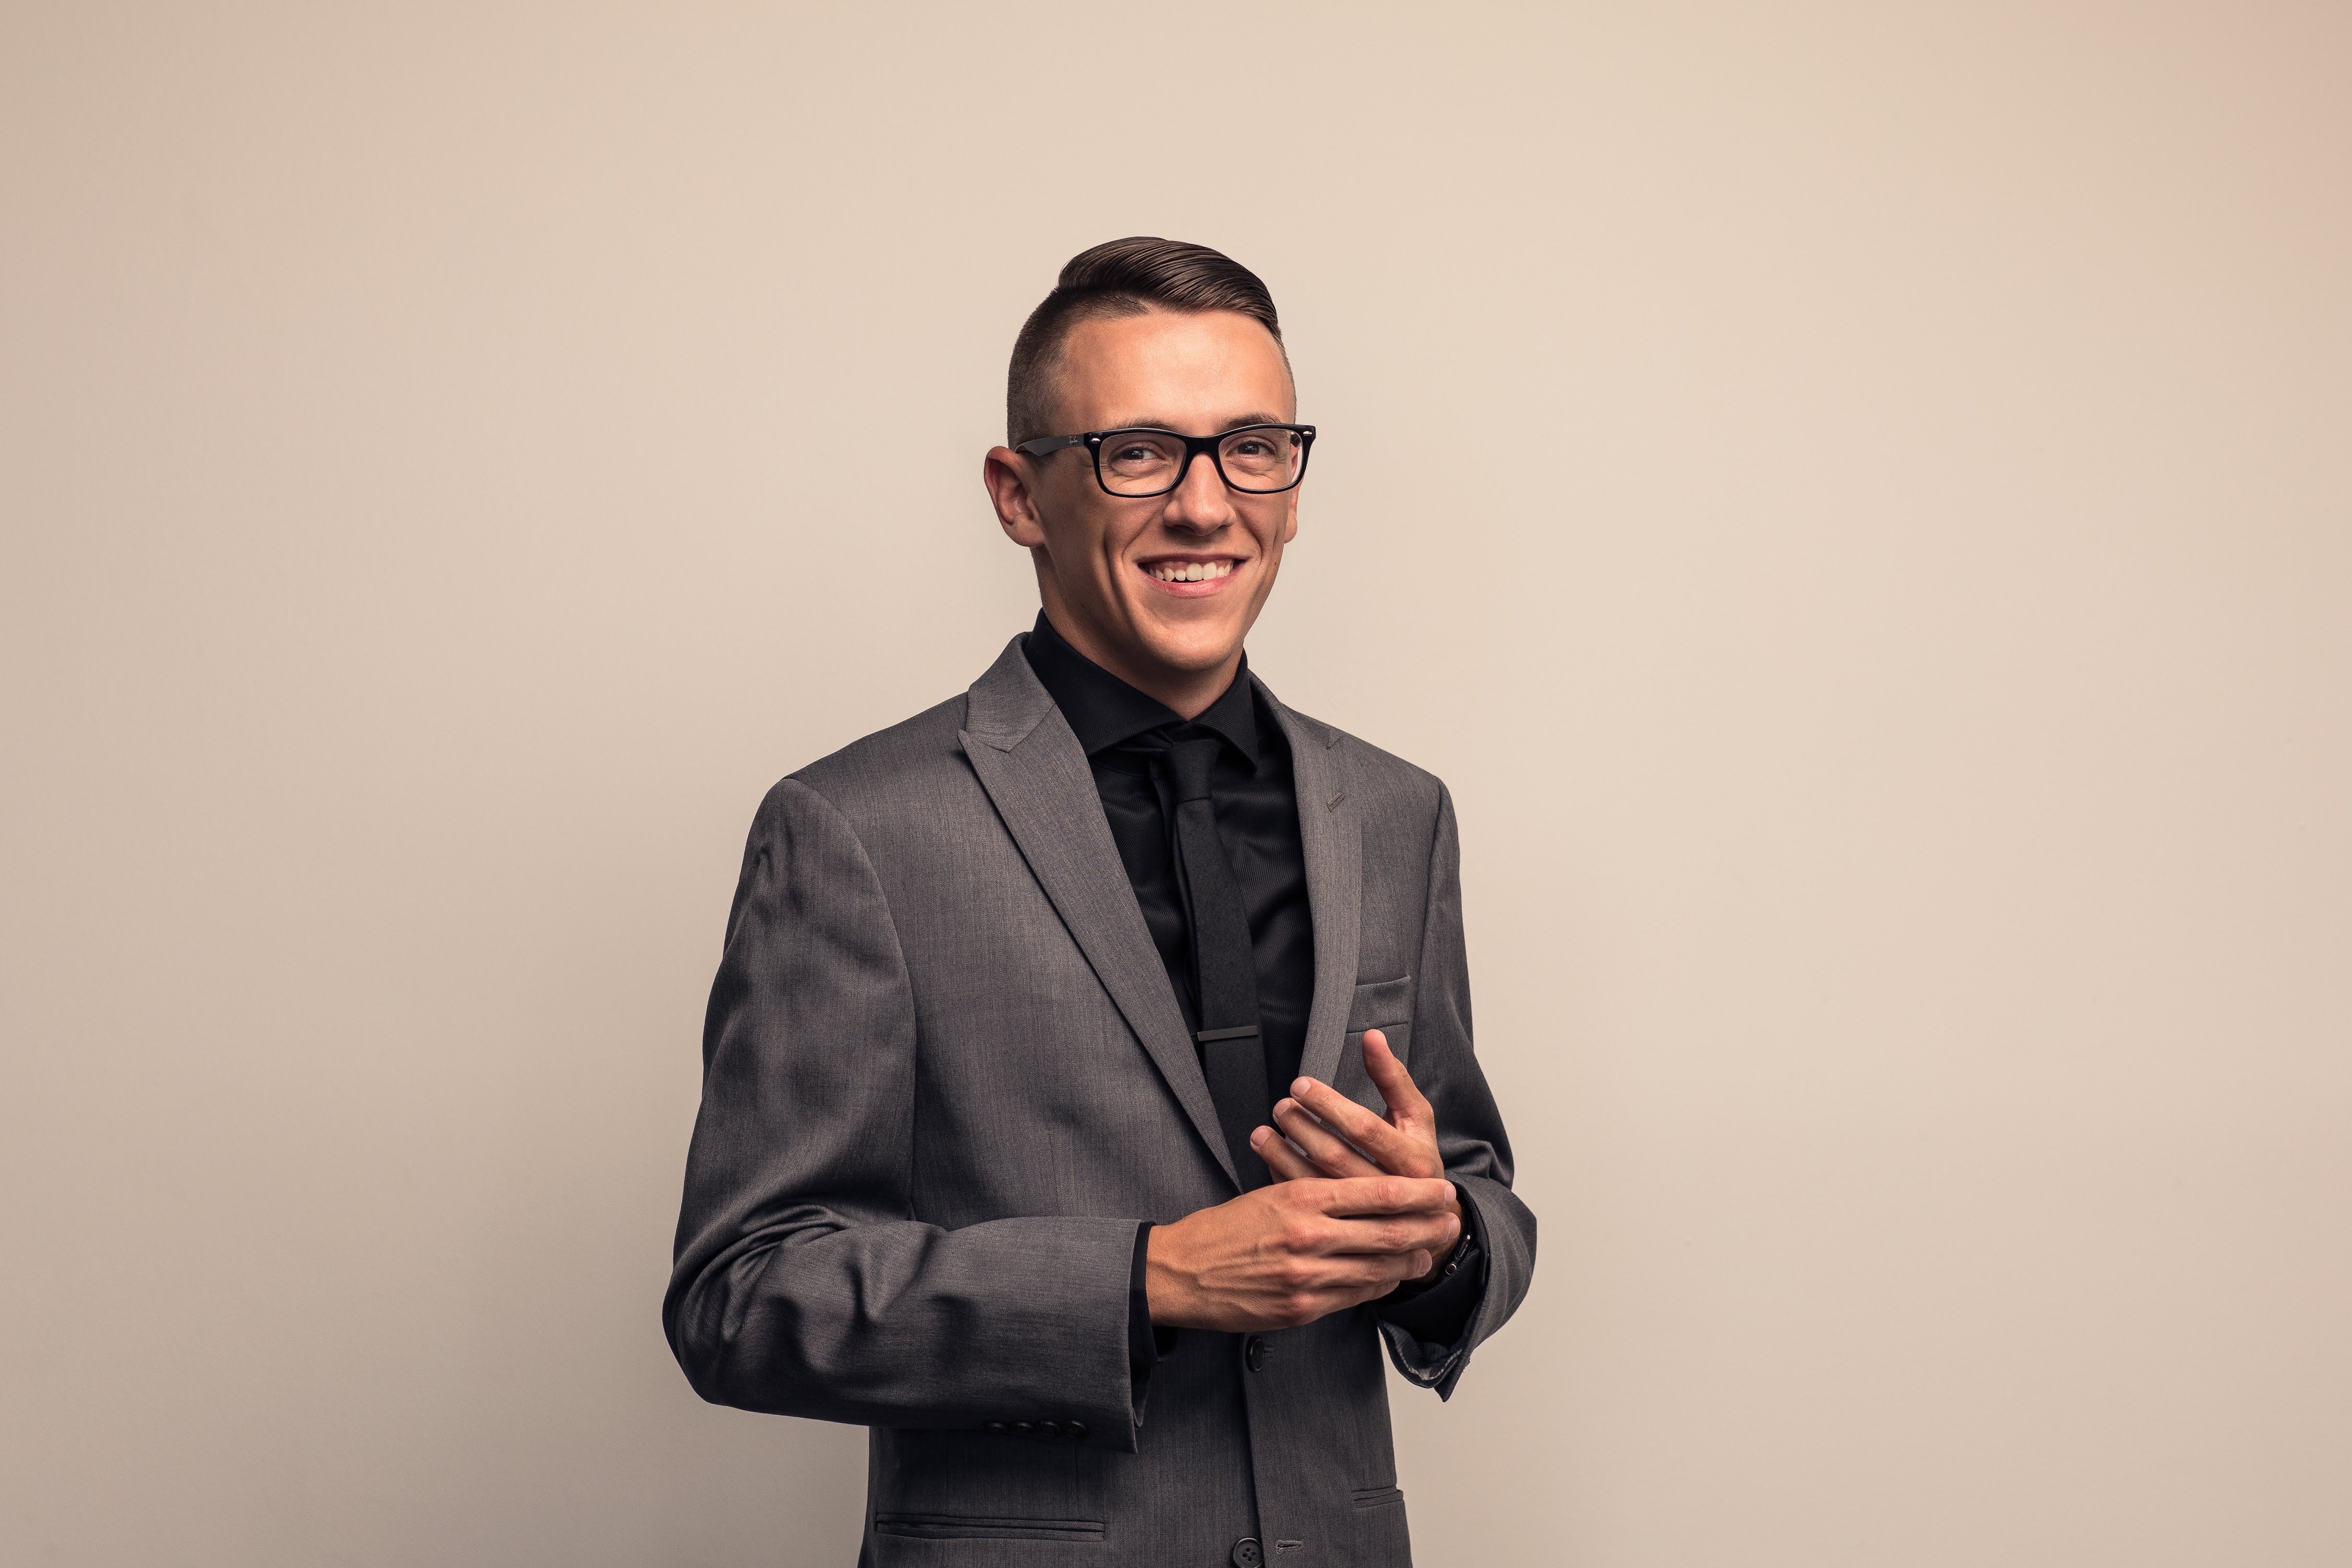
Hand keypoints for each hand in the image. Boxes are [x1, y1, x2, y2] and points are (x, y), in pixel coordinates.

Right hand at [1145, 1174, 1460, 1332]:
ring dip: (1410, 1260)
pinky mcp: (1301, 1309)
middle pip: (1388, 1231)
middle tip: (1452, 1221)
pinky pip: (1355, 1295)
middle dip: (1427, 1227)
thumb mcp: (1270, 1195)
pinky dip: (1379, 1284)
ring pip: (1378, 1267)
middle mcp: (1308, 1237)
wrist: (1182, 1272)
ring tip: (1429, 1252)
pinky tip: (1391, 1276)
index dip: (1417, 1192)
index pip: (1376, 1192)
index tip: (1441, 1188)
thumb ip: (1318, 1197)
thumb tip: (1367, 1199)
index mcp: (1301, 1198)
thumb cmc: (1224, 1229)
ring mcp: (1307, 1277)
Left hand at [1249, 1029, 1460, 1283]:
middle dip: (1302, 1127)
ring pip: (1315, 1184)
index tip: (1301, 1084)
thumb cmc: (1417, 1159)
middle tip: (1280, 1106)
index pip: (1364, 1128)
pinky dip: (1284, 1180)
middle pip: (1335, 1157)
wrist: (1427, 1220)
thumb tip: (1372, 1037)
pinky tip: (1270, 1159)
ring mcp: (1364, 1217)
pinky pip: (1308, 1206)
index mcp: (1413, 1161)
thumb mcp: (1416, 1118)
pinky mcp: (1345, 1230)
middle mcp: (1390, 1192)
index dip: (1329, 1104)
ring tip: (1262, 1131)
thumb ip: (1393, 1078)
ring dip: (1283, 1155)